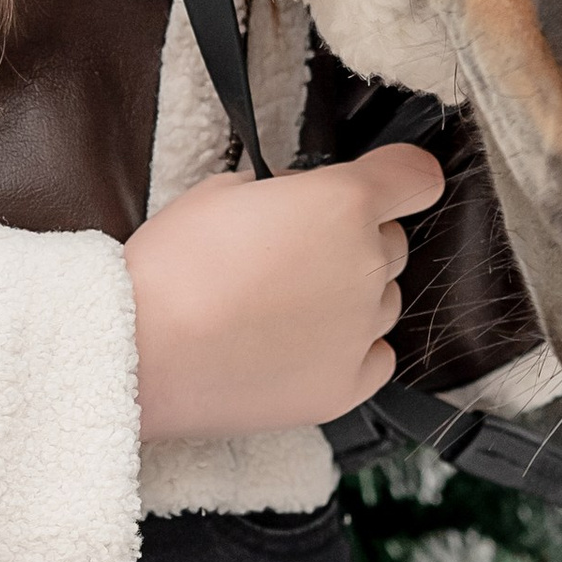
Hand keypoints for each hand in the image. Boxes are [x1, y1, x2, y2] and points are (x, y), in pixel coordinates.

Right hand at [122, 144, 444, 442]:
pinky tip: (299, 343)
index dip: (404, 174)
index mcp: (344, 203)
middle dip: (355, 238)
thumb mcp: (227, 189)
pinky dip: (349, 347)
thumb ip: (286, 190)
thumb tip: (301, 202)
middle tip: (296, 249)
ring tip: (285, 303)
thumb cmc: (176, 263)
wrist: (146, 351)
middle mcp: (366, 266)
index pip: (416, 177)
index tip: (394, 180)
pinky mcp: (347, 387)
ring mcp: (361, 332)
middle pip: (391, 242)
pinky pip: (375, 356)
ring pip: (383, 300)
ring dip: (351, 294)